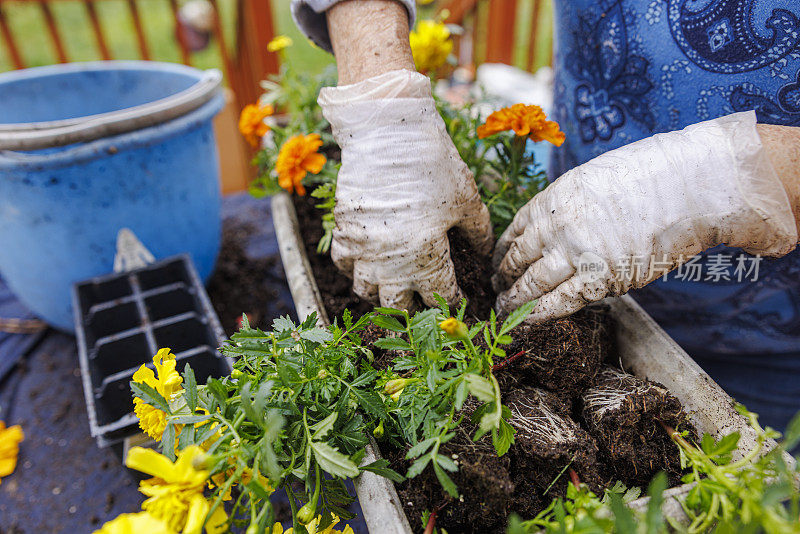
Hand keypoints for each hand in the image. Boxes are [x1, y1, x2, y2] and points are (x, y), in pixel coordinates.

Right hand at [319, 69, 492, 308]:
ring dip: (381, 292)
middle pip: (399, 306)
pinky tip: (367, 260)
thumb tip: (484, 253)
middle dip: (415, 307)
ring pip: (366, 292)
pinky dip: (353, 269)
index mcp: (427, 259)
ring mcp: (363, 250)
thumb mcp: (467, 198)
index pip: (441, 297)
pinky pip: (343, 266)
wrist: (388, 133)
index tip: (458, 297)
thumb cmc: (434, 165)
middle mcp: (391, 264)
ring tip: (392, 282)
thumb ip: (479, 232)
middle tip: (424, 295)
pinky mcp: (344, 232)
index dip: (453, 301)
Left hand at [493, 111, 797, 321]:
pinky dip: (540, 313)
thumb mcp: (593, 178)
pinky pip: (561, 301)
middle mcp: (557, 225)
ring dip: (514, 300)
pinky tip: (529, 321)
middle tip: (494, 290)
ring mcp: (577, 252)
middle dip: (502, 277)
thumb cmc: (650, 176)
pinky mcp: (601, 277)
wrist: (691, 185)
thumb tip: (554, 226)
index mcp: (554, 198)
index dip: (502, 251)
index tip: (497, 262)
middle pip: (517, 258)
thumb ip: (568, 204)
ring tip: (504, 310)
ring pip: (531, 283)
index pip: (515, 230)